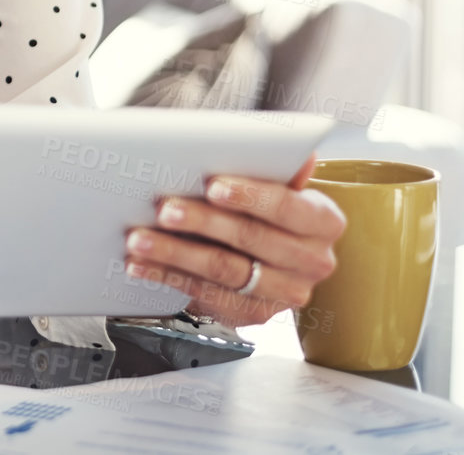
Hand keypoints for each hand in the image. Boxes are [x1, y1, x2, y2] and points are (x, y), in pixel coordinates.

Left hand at [121, 154, 344, 327]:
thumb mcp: (280, 185)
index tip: (211, 185)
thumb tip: (300, 150)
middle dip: (202, 221)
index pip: (286, 206)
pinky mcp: (254, 313)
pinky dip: (168, 276)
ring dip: (175, 252)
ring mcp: (285, 293)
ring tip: (139, 237)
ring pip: (223, 269)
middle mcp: (313, 261)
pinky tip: (141, 264)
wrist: (276, 259)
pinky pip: (206, 295)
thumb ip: (279, 167)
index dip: (249, 195)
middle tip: (163, 209)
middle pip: (250, 238)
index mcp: (324, 222)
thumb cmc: (270, 210)